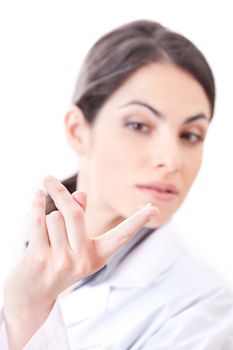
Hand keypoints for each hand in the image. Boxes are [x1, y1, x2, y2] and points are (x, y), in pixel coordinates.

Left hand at [3, 175, 158, 349]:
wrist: (32, 296)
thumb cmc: (57, 264)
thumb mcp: (75, 245)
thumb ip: (79, 217)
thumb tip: (81, 194)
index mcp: (97, 257)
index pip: (121, 237)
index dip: (137, 222)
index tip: (153, 210)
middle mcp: (83, 261)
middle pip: (75, 214)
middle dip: (60, 192)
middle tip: (48, 178)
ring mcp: (62, 262)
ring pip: (53, 217)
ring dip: (46, 219)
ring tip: (45, 235)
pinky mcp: (40, 259)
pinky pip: (38, 220)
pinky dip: (35, 205)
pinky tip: (36, 196)